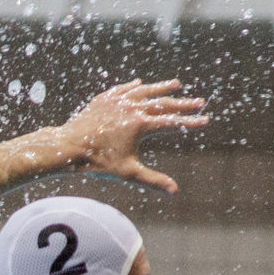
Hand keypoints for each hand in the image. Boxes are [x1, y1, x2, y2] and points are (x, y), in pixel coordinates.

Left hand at [56, 79, 207, 192]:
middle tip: (199, 102)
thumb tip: (175, 191)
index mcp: (141, 124)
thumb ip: (153, 180)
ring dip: (161, 88)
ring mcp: (117, 100)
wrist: (68, 147)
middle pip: (163, 103)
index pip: (172, 122)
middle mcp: (132, 108)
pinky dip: (134, 86)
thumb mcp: (128, 173)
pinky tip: (140, 83)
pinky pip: (123, 89)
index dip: (190, 122)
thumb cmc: (97, 162)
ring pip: (144, 91)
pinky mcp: (104, 98)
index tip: (205, 120)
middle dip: (183, 103)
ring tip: (176, 85)